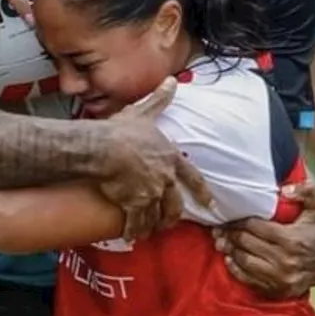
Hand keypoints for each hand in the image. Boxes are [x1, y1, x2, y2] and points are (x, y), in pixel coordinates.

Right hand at [97, 78, 211, 239]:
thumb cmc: (122, 130)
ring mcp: (151, 193)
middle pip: (175, 204)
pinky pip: (136, 223)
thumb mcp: (143, 113)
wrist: (103, 147)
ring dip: (151, 226)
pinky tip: (129, 235)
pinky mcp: (134, 204)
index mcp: (170, 158)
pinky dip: (133, 230)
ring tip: (145, 232)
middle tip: (168, 224)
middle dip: (172, 216)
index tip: (210, 204)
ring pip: (155, 216)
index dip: (202, 192)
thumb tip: (172, 81)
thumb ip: (159, 100)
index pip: (192, 178)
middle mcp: (164, 178)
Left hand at [212, 182, 314, 298]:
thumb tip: (284, 190)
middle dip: (230, 234)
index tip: (227, 215)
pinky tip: (230, 258)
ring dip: (230, 250)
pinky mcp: (278, 290)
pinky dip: (236, 269)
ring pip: (245, 261)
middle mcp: (285, 261)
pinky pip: (249, 280)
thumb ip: (307, 191)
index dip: (239, 221)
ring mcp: (281, 278)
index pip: (255, 227)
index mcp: (292, 240)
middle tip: (219, 228)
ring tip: (221, 240)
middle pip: (247, 244)